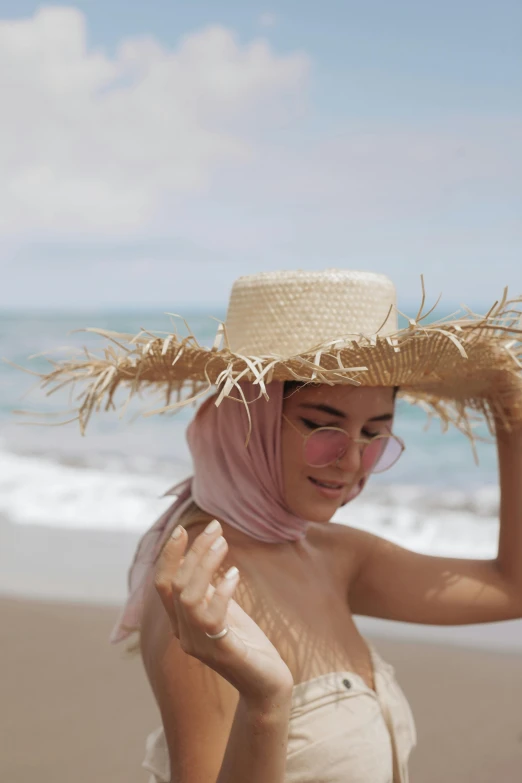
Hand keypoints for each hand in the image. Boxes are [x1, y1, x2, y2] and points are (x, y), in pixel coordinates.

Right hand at [155, 520, 293, 705]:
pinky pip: (211, 618)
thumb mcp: (225, 609)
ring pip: (188, 597)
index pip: (163, 584)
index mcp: (181, 623)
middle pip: (177, 584)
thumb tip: (205, 552)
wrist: (267, 685)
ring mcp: (200, 645)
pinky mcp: (223, 652)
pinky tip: (235, 574)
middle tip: (216, 528)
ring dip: (206, 565)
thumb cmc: (247, 644)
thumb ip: (210, 588)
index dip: (169, 556)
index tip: (182, 529)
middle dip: (194, 551)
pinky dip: (221, 592)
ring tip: (224, 543)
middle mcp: (184, 634)